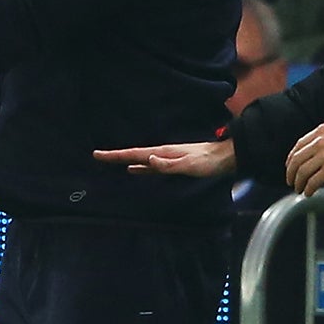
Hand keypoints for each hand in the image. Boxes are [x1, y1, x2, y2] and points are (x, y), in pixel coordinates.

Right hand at [94, 139, 235, 177]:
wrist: (226, 157)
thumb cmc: (209, 162)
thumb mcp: (189, 166)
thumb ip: (168, 165)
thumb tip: (147, 160)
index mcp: (163, 152)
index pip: (134, 154)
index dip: (116, 155)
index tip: (99, 155)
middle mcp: (162, 153)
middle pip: (133, 154)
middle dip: (115, 156)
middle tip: (98, 156)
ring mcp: (167, 158)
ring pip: (140, 159)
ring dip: (125, 160)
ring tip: (111, 161)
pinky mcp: (172, 164)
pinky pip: (149, 166)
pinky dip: (139, 167)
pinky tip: (135, 170)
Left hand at [284, 123, 323, 195]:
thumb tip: (314, 154)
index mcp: (320, 132)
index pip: (298, 146)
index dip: (291, 159)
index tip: (290, 166)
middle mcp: (319, 142)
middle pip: (296, 160)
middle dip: (290, 173)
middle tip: (290, 181)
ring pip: (302, 172)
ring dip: (298, 183)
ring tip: (299, 189)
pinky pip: (313, 181)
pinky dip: (308, 189)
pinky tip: (309, 193)